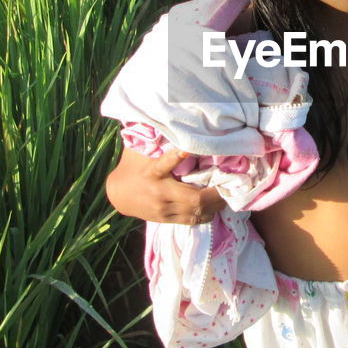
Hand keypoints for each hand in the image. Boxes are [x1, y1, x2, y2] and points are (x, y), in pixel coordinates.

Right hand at [104, 146, 223, 224]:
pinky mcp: (165, 219)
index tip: (194, 149)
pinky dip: (206, 214)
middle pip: (194, 199)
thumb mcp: (140, 151)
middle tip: (230, 184)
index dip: (179, 156)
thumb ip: (157, 143)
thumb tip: (176, 127)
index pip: (166, 163)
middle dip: (215, 194)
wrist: (117, 194)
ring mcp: (164, 210)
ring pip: (196, 213)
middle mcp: (160, 194)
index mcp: (153, 173)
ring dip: (215, 206)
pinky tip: (215, 207)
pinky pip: (191, 221)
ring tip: (227, 196)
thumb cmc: (133, 167)